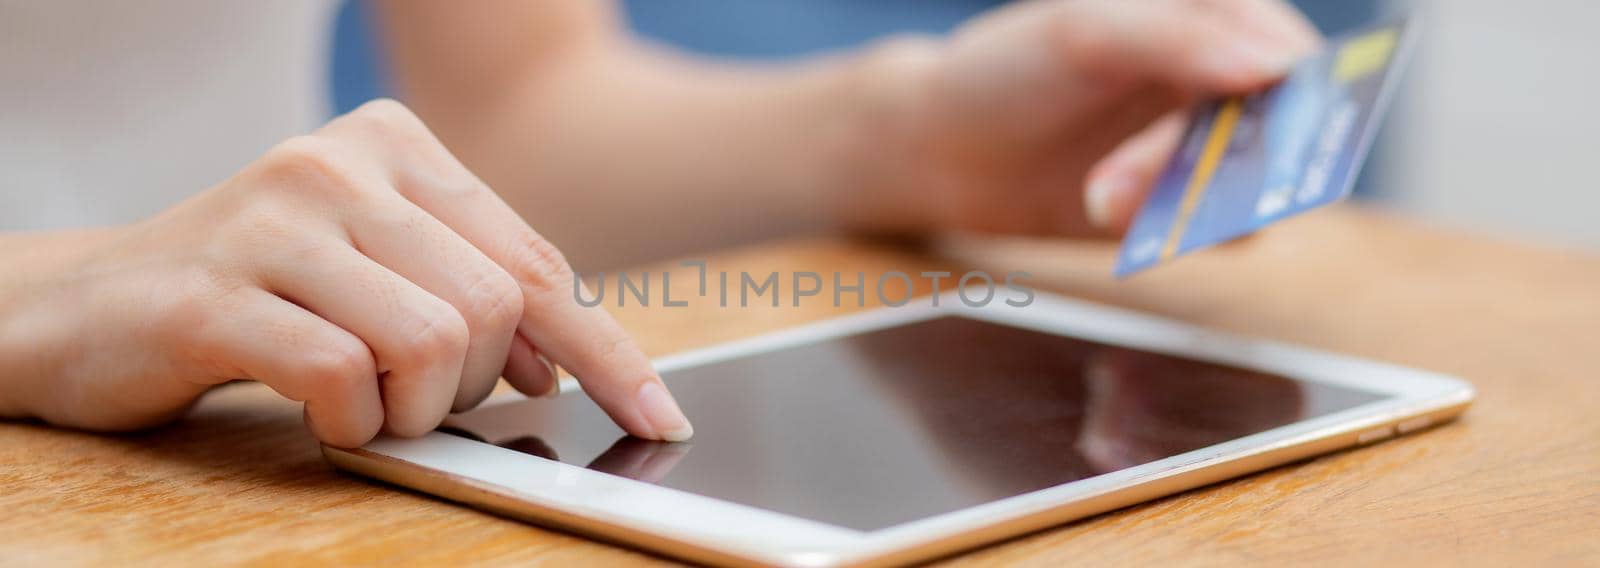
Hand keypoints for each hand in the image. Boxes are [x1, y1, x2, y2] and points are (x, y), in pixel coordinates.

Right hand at [0, 100, 691, 446]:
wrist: (83, 306)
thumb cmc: (254, 292)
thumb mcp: (376, 270)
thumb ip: (470, 294)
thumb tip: (565, 361)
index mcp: (395, 145)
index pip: (536, 264)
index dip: (607, 353)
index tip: (658, 413)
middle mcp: (339, 163)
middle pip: (495, 310)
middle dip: (475, 386)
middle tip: (416, 399)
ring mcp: (273, 219)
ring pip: (432, 341)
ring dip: (412, 408)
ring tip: (362, 403)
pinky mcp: (214, 292)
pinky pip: (341, 377)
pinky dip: (350, 421)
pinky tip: (320, 411)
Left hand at [847, 0, 1319, 235]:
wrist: (941, 151)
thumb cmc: (1006, 72)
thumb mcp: (1084, 33)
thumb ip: (1181, 40)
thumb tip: (1279, 61)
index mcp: (1209, 19)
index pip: (1292, 55)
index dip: (1299, 94)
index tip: (1277, 130)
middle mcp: (1220, 82)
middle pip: (1277, 131)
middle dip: (1206, 157)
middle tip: (1124, 174)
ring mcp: (1202, 148)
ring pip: (1251, 188)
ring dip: (1181, 198)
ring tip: (1098, 194)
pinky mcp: (1181, 208)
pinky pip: (1217, 232)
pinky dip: (1172, 231)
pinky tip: (1104, 211)